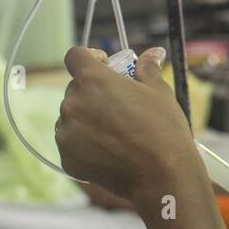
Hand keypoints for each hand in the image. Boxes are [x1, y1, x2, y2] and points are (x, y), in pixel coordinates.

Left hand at [54, 46, 199, 208]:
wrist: (161, 175)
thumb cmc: (163, 129)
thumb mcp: (160, 92)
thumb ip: (148, 69)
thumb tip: (152, 54)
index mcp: (92, 80)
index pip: (75, 56)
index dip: (89, 58)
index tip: (105, 66)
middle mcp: (72, 103)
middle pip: (75, 89)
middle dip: (94, 92)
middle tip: (119, 105)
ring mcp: (66, 132)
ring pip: (72, 117)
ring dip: (88, 118)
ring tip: (117, 132)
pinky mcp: (67, 157)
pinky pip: (72, 142)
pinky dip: (86, 143)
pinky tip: (111, 150)